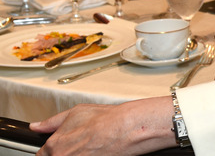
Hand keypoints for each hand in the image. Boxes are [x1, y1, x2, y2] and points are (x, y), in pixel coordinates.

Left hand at [31, 97, 174, 155]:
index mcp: (55, 146)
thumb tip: (37, 126)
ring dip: (78, 154)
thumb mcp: (75, 113)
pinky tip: (97, 151)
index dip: (54, 149)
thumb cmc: (105, 119)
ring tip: (91, 148)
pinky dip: (92, 155)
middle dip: (66, 152)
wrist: (127, 128)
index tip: (62, 146)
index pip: (43, 154)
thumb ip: (51, 122)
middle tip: (81, 145)